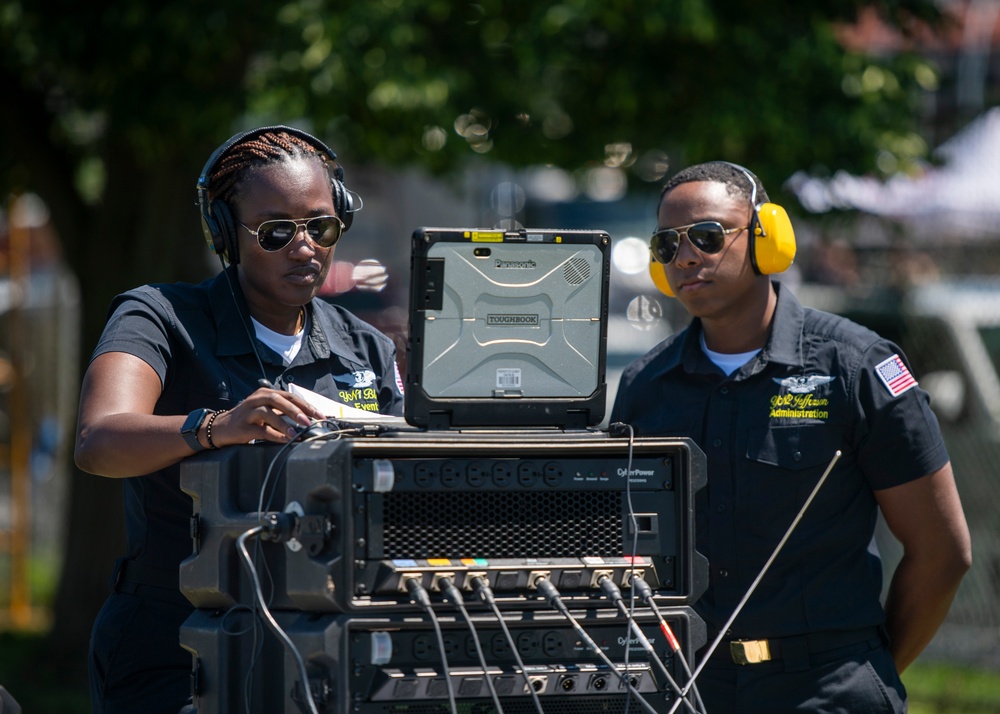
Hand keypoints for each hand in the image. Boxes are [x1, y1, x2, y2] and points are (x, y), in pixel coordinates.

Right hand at [205, 387, 326, 446]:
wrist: (221, 427)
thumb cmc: (249, 419)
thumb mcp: (266, 411)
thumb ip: (283, 412)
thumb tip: (308, 421)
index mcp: (266, 394)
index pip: (290, 396)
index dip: (306, 405)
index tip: (320, 416)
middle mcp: (257, 399)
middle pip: (280, 400)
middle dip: (297, 411)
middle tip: (310, 422)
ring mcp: (249, 412)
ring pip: (269, 413)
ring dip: (285, 423)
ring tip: (297, 433)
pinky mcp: (244, 426)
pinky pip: (262, 430)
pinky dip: (275, 435)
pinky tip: (285, 440)